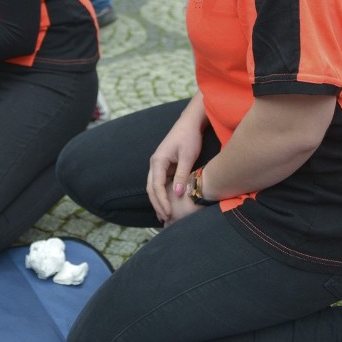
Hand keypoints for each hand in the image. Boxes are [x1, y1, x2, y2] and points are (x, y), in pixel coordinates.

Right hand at [146, 108, 204, 222]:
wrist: (190, 123)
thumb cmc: (189, 137)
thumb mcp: (187, 156)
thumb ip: (182, 175)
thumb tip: (176, 193)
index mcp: (158, 161)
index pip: (156, 186)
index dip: (161, 201)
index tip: (168, 213)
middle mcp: (155, 163)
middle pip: (151, 188)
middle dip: (157, 204)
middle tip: (165, 219)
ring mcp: (159, 164)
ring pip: (153, 186)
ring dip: (158, 200)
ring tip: (165, 215)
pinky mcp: (165, 165)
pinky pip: (160, 183)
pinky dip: (162, 194)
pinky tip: (168, 203)